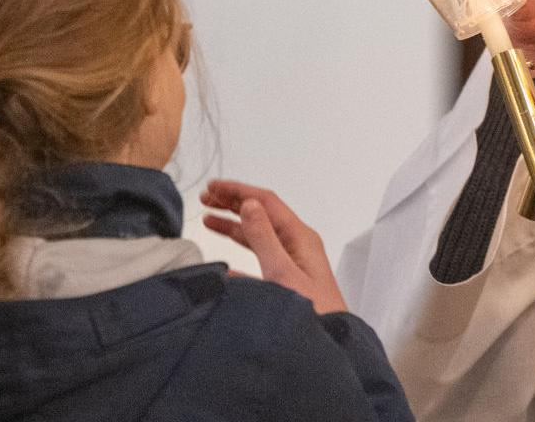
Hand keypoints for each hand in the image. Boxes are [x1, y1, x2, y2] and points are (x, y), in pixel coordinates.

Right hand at [200, 180, 347, 314]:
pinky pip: (259, 261)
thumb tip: (249, 205)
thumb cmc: (313, 312)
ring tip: (208, 220)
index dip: (238, 191)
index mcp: (300, 237)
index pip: (266, 202)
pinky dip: (240, 257)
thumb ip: (264, 238)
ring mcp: (293, 263)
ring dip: (234, 226)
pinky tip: (224, 265)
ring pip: (258, 236)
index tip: (213, 188)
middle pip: (262, 215)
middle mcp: (297, 246)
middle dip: (233, 204)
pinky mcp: (287, 282)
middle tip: (206, 199)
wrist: (329, 347)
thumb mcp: (282, 272)